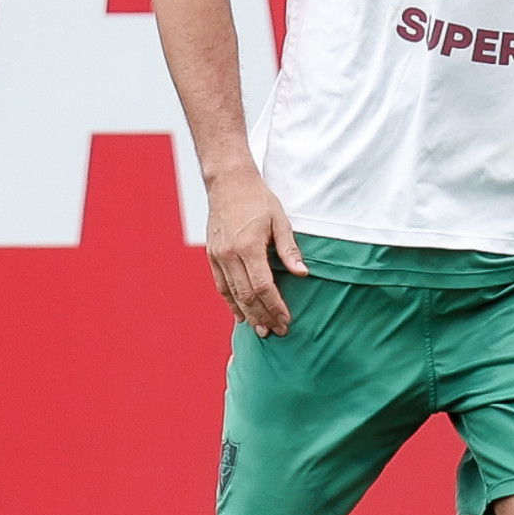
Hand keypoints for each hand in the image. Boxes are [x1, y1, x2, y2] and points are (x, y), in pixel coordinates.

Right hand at [206, 167, 308, 336]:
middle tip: (276, 332)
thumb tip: (302, 274)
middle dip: (262, 316)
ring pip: (232, 294)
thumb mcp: (280, 220)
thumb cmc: (258, 199)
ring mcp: (218, 256)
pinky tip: (240, 315)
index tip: (286, 320)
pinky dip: (230, 302)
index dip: (275, 306)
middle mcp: (230, 254)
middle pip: (247, 295)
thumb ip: (289, 250)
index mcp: (248, 246)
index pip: (263, 286)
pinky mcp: (212, 255)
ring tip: (260, 330)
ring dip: (246, 314)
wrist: (228, 182)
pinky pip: (221, 285)